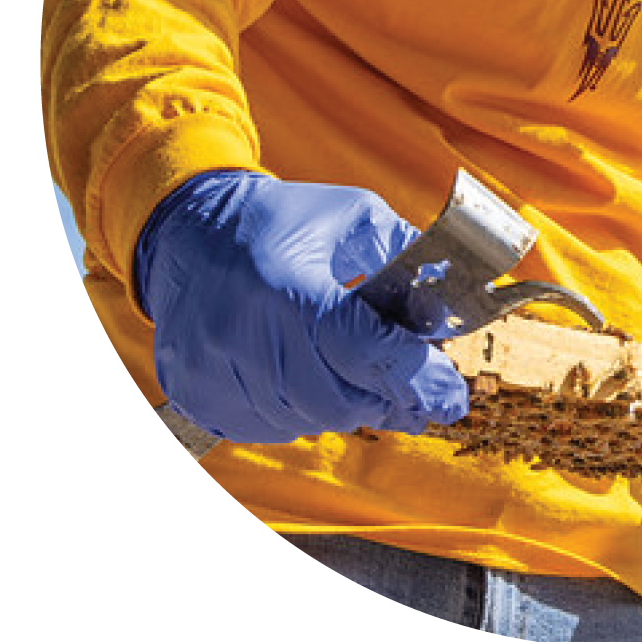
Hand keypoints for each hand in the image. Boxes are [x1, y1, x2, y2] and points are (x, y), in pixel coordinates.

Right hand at [134, 171, 468, 443]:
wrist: (189, 226)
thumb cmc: (279, 218)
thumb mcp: (352, 215)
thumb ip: (405, 257)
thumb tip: (446, 313)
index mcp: (287, 285)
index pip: (366, 351)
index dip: (418, 379)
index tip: (453, 396)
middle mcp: (243, 333)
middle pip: (338, 399)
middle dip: (389, 399)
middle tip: (420, 396)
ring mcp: (212, 370)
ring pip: (304, 420)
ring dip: (348, 407)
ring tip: (370, 384)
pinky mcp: (195, 392)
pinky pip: (265, 426)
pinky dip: (301, 414)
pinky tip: (316, 384)